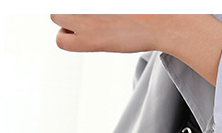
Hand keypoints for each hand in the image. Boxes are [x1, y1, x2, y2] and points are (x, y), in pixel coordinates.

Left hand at [50, 14, 221, 83]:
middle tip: (91, 11)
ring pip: (56, 14)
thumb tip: (101, 10)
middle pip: (60, 3)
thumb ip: (105, 4)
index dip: (78, 6)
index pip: (70, 2)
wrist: (165, 20)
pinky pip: (61, 40)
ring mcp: (83, 16)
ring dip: (67, 19)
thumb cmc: (149, 5)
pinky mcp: (89, 40)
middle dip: (70, 6)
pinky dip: (68, 38)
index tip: (97, 11)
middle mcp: (82, 3)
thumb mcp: (118, 1)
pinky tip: (84, 36)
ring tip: (88, 21)